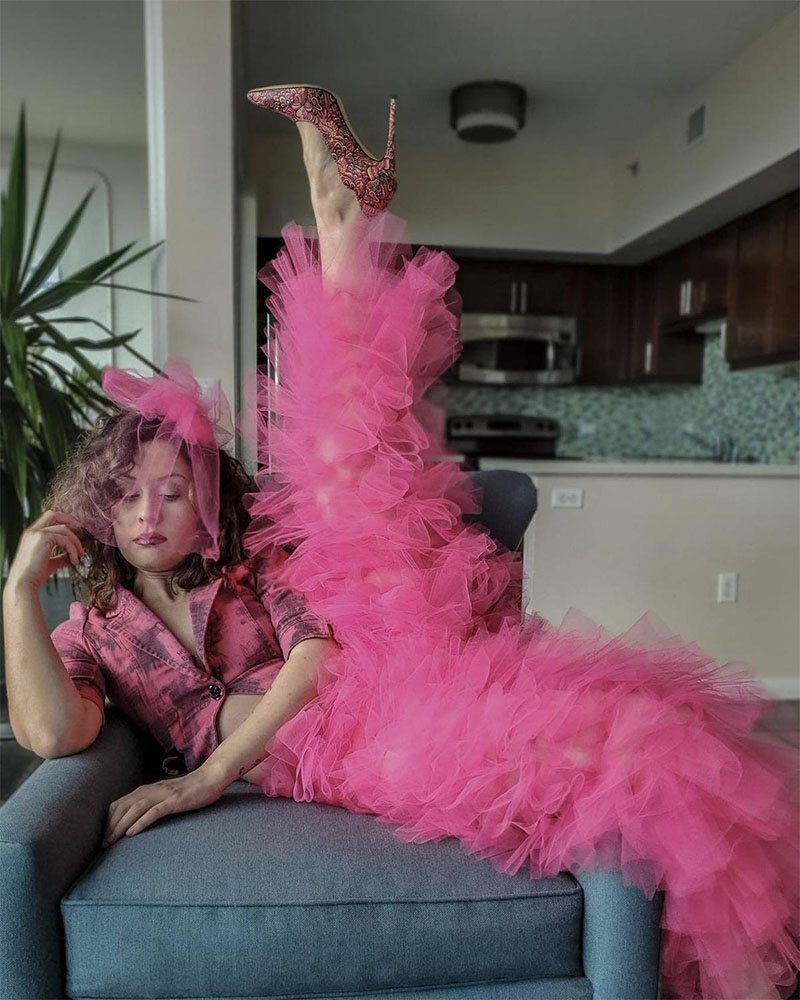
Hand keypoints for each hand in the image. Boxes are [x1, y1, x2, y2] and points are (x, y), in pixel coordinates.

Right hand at [6, 508, 87, 591]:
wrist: (24, 583)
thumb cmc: (34, 576)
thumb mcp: (50, 563)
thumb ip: (61, 557)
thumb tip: (73, 556)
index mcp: (32, 534)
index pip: (49, 518)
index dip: (64, 521)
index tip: (77, 531)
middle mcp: (32, 531)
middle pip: (54, 514)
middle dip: (71, 521)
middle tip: (82, 532)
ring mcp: (36, 533)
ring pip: (64, 528)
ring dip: (75, 541)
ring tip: (80, 555)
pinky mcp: (42, 538)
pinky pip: (65, 539)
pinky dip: (73, 549)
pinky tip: (74, 560)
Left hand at [102, 767, 227, 846]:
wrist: (211, 778)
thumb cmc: (190, 790)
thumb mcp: (166, 795)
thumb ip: (153, 802)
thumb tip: (139, 817)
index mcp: (148, 789)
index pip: (120, 803)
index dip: (109, 819)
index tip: (105, 835)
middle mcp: (152, 790)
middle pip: (124, 807)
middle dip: (111, 826)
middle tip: (104, 843)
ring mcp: (163, 795)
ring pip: (135, 809)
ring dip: (121, 826)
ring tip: (113, 841)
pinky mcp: (174, 801)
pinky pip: (154, 812)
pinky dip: (140, 822)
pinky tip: (132, 833)